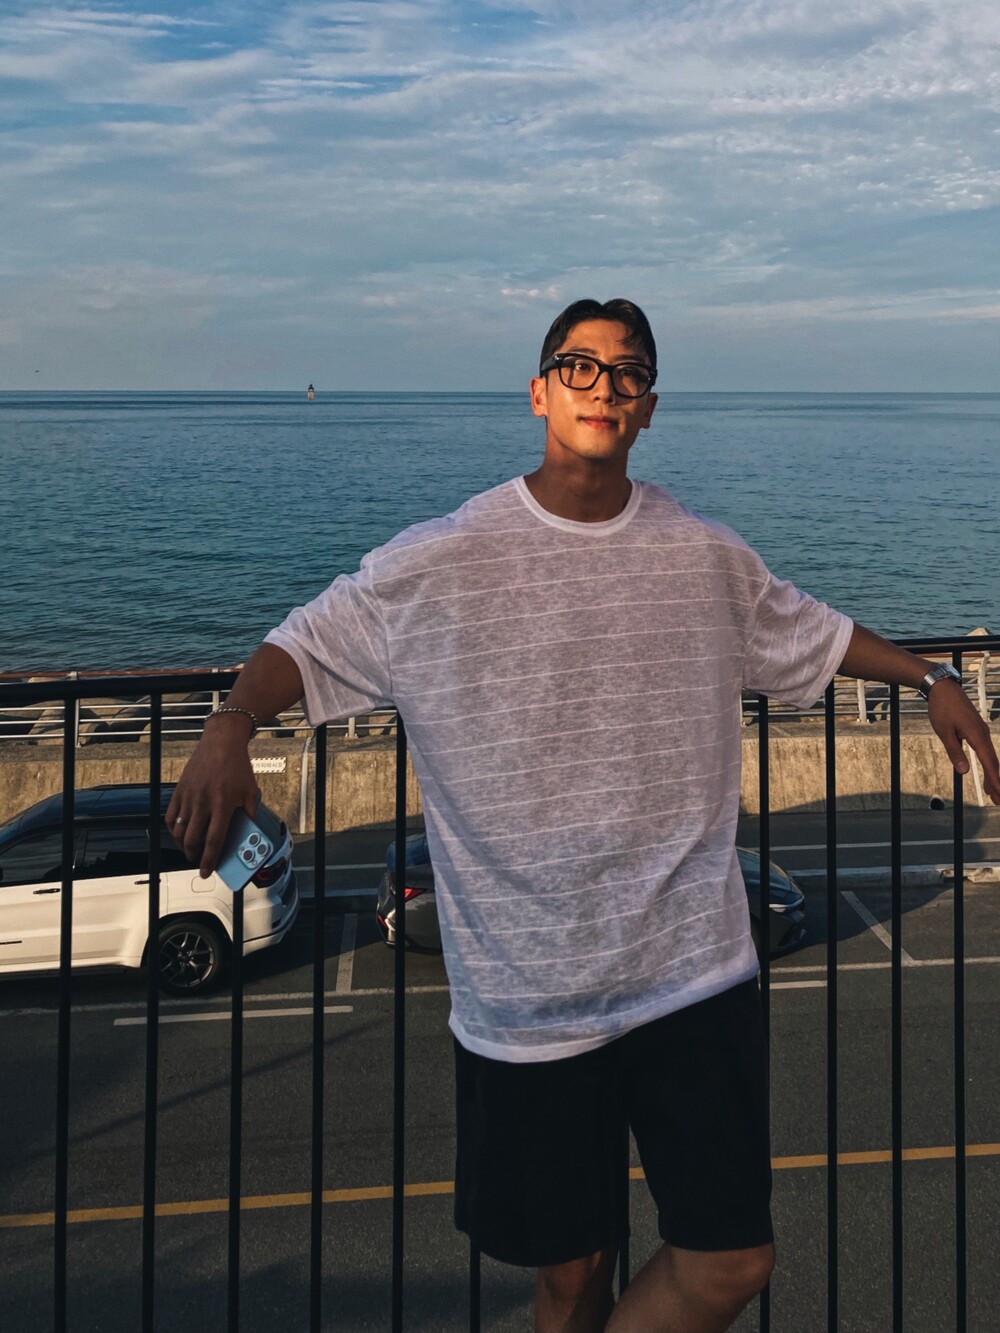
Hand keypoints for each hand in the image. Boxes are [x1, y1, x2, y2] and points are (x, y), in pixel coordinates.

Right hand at [165, 717, 258, 875]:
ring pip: (179, 831)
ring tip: (190, 850)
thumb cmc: (237, 766)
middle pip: (192, 839)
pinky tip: (180, 833)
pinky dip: (173, 830)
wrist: (221, 743)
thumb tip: (249, 832)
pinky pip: (170, 817)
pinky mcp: (179, 791)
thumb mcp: (251, 791)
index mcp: (223, 804)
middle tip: (198, 861)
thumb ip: (251, 813)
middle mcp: (204, 803)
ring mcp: (189, 797)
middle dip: (194, 856)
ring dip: (183, 846)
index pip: (213, 840)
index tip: (206, 871)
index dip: (209, 859)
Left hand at [928, 681, 999, 803]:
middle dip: (996, 782)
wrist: (943, 689)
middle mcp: (983, 735)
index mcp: (977, 736)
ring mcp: (981, 732)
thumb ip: (954, 752)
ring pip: (989, 758)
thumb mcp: (944, 732)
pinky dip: (987, 765)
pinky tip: (985, 774)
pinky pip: (985, 751)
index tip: (999, 793)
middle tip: (998, 801)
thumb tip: (964, 771)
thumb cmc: (942, 708)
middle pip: (992, 763)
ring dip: (991, 775)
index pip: (988, 763)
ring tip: (993, 793)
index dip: (994, 780)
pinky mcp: (977, 731)